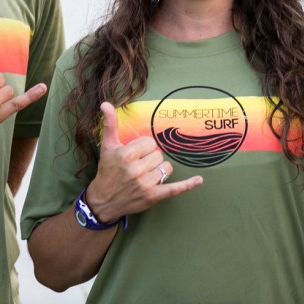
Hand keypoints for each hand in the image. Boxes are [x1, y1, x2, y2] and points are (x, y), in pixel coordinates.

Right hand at [85, 102, 202, 222]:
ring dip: (159, 170)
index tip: (134, 155)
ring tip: (144, 176)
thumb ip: (110, 124)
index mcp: (126, 154)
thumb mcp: (107, 146)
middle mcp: (136, 169)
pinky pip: (174, 188)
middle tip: (137, 167)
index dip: (143, 147)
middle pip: (158, 154)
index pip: (150, 142)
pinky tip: (199, 180)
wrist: (104, 200)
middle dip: (150, 159)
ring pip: (166, 167)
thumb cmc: (107, 170)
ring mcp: (146, 184)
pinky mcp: (153, 196)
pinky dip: (187, 185)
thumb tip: (105, 104)